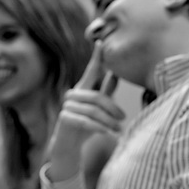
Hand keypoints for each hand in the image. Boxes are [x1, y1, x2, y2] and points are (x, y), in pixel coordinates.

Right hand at [46, 42, 124, 181]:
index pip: (91, 71)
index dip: (96, 58)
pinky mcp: (65, 119)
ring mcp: (67, 106)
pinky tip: (108, 134)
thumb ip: (106, 92)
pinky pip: (86, 122)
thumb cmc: (86, 125)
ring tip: (119, 130)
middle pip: (98, 97)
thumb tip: (115, 74)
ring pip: (94, 111)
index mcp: (83, 89)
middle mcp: (73, 95)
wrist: (69, 146)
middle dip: (113, 108)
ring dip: (109, 122)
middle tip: (124, 119)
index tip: (100, 42)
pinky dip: (99, 128)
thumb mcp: (99, 108)